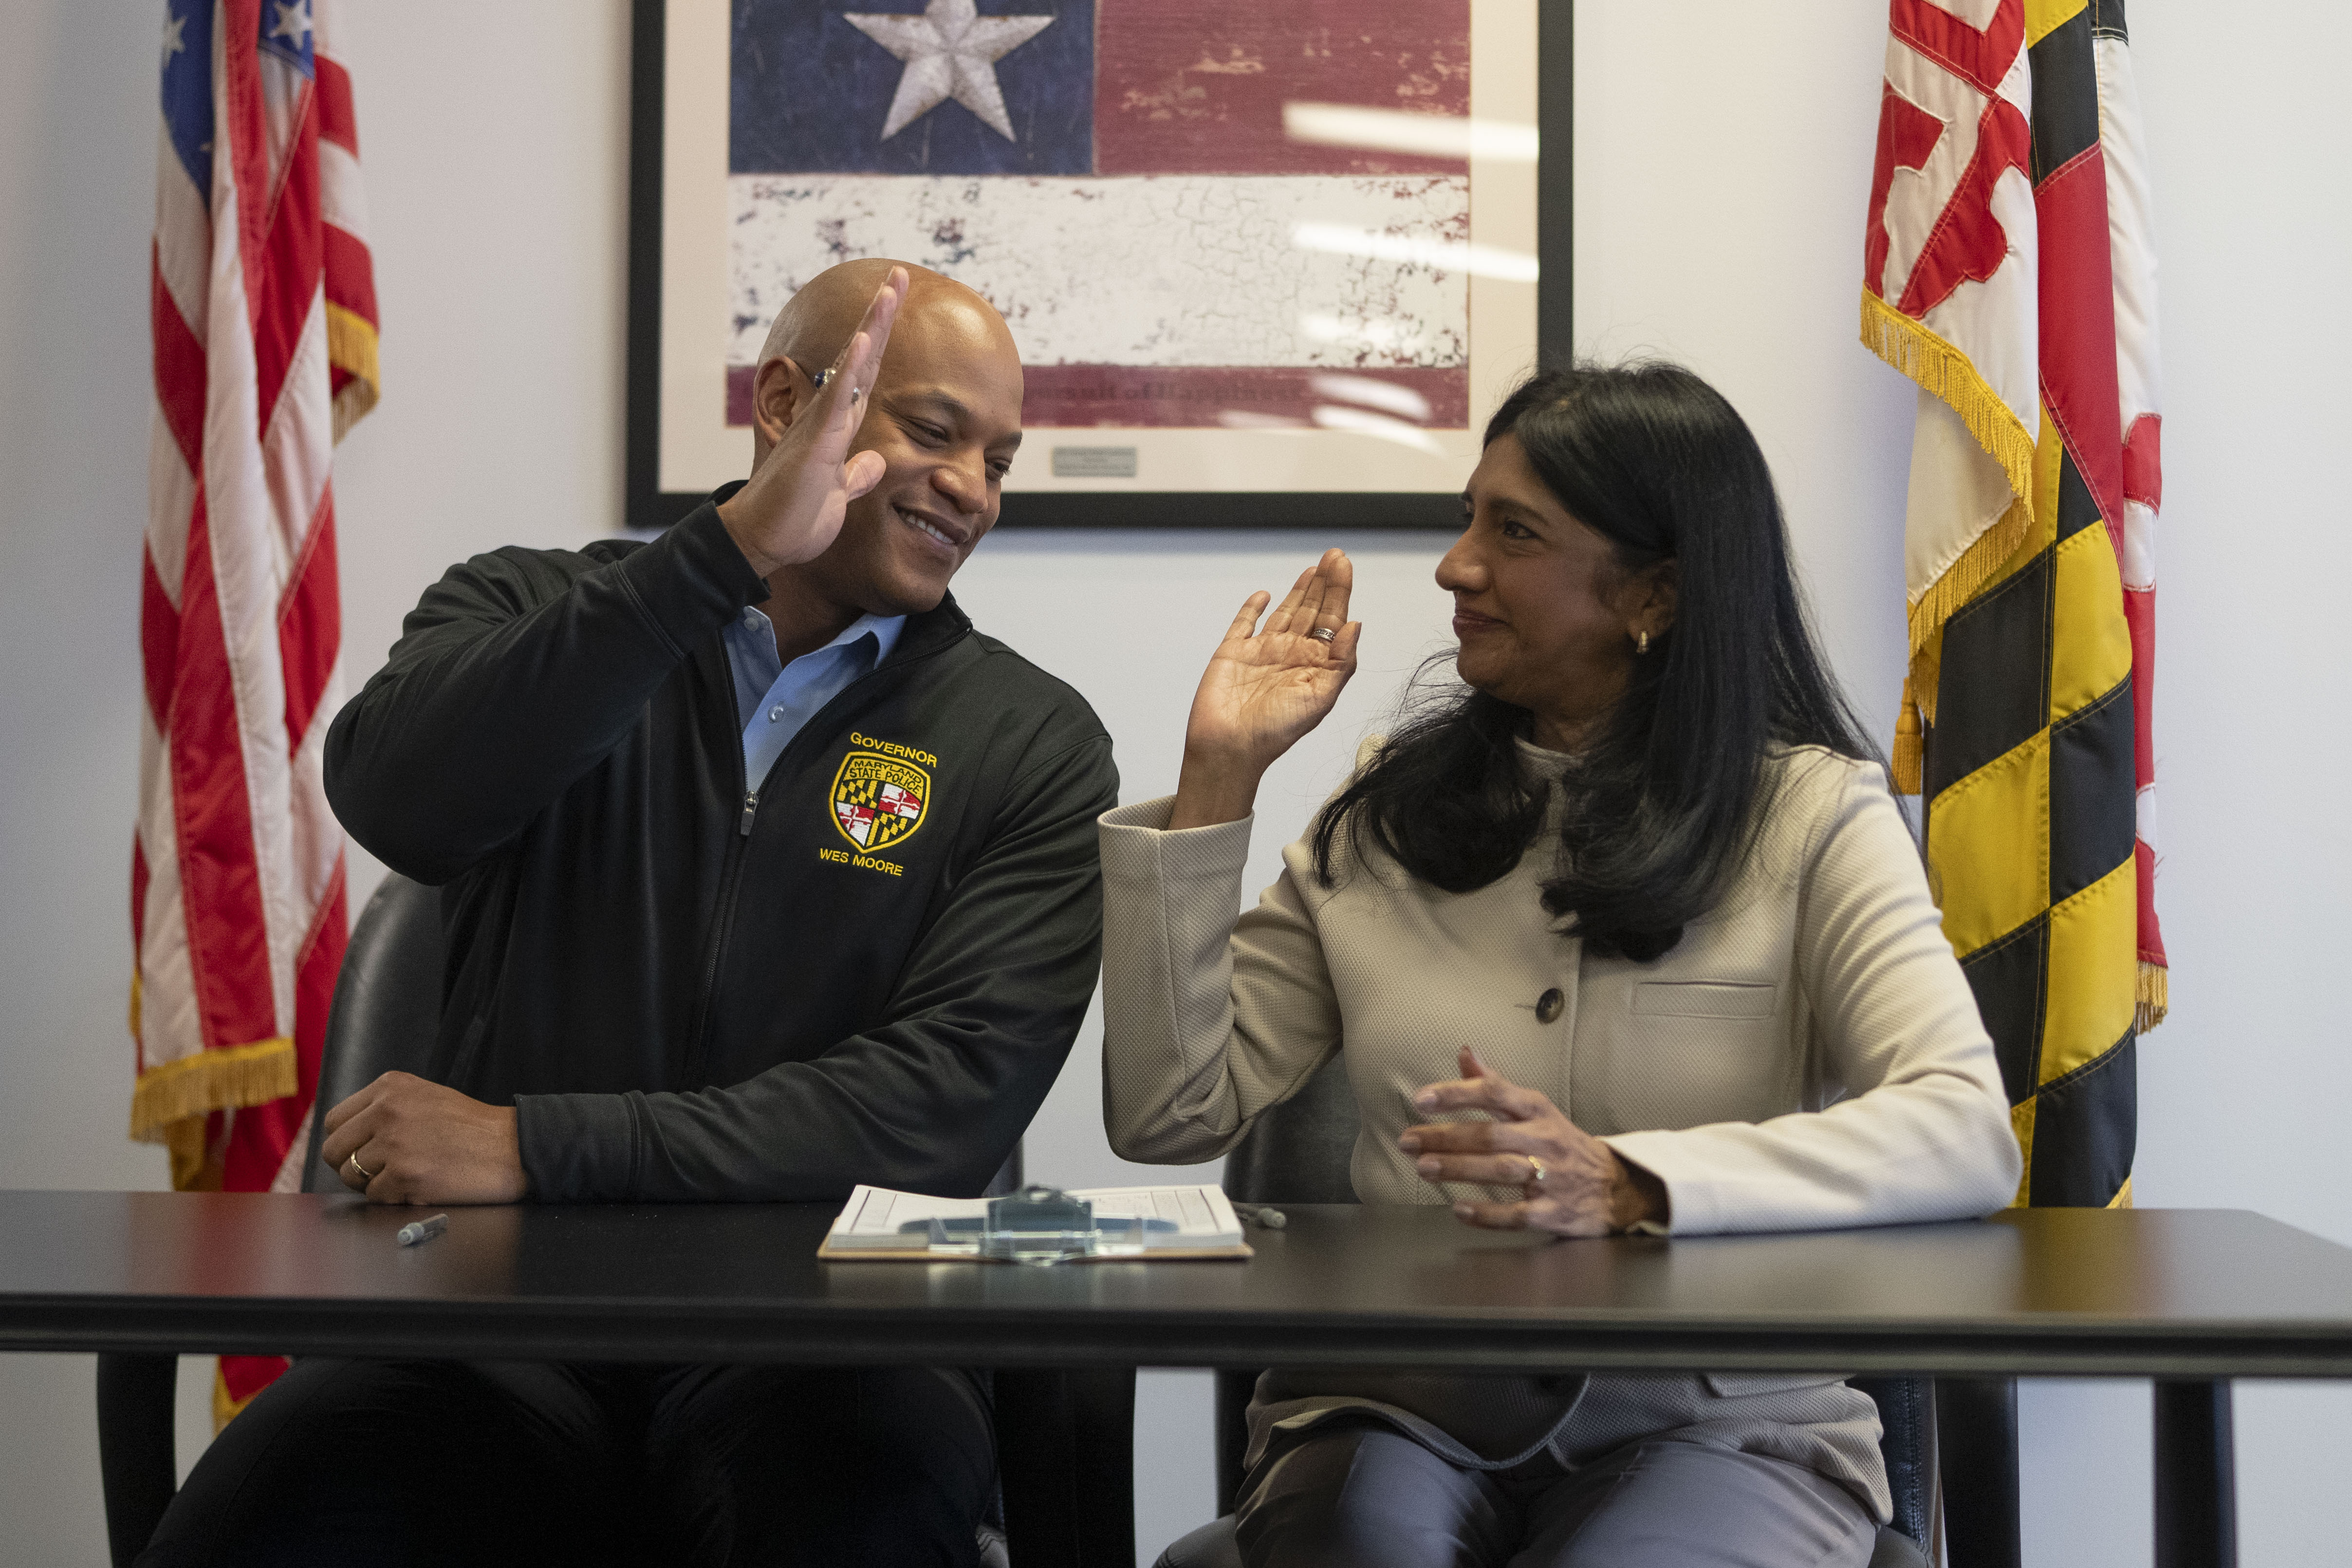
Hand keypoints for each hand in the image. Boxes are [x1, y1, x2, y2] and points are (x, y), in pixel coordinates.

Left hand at [319, 1071, 528, 1205]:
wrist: (513, 1147)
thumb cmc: (473, 1127)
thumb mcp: (425, 1097)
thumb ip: (385, 1108)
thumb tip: (347, 1136)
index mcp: (390, 1087)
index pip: (335, 1120)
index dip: (345, 1142)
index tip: (361, 1151)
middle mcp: (387, 1111)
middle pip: (333, 1150)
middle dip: (350, 1165)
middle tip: (378, 1171)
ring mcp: (395, 1144)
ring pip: (351, 1176)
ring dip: (373, 1183)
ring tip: (404, 1177)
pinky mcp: (405, 1175)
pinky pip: (375, 1196)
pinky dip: (394, 1197)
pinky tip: (420, 1186)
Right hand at [717, 265, 908, 578]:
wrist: (762, 541)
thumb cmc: (794, 517)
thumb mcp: (839, 495)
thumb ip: (856, 474)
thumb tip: (873, 462)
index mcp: (837, 427)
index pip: (865, 374)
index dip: (882, 341)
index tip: (897, 308)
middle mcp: (827, 416)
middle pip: (861, 356)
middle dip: (881, 316)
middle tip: (899, 276)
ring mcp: (820, 425)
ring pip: (851, 365)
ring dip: (872, 326)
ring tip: (891, 289)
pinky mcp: (815, 444)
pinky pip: (837, 399)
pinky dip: (852, 367)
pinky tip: (866, 339)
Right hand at [1168, 549, 1361, 828]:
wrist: (1229, 747)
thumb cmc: (1275, 732)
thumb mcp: (1320, 699)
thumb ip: (1341, 662)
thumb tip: (1356, 625)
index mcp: (1314, 666)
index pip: (1332, 621)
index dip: (1339, 592)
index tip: (1345, 566)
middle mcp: (1290, 655)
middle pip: (1312, 611)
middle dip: (1324, 584)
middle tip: (1334, 556)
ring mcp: (1261, 652)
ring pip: (1284, 613)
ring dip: (1298, 590)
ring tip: (1313, 568)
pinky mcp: (1233, 652)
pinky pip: (1244, 624)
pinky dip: (1253, 608)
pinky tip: (1264, 594)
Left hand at [1397, 1047, 1667, 1236]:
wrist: (1617, 1186)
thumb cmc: (1562, 1143)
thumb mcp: (1535, 1108)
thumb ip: (1496, 1084)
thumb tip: (1465, 1053)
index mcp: (1536, 1110)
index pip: (1494, 1093)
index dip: (1456, 1094)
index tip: (1421, 1099)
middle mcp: (1544, 1140)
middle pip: (1490, 1135)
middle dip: (1446, 1137)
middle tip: (1408, 1140)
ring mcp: (1551, 1177)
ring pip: (1500, 1170)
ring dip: (1459, 1169)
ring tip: (1424, 1168)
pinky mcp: (1555, 1212)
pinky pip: (1518, 1213)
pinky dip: (1487, 1214)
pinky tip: (1460, 1210)